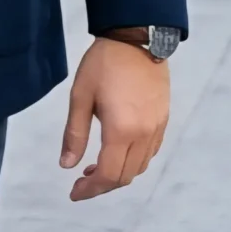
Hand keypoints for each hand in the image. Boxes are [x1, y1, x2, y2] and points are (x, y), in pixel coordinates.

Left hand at [59, 37, 168, 200]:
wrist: (137, 39)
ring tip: (94, 167)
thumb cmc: (103, 64)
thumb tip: (67, 165)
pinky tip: (116, 153)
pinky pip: (150, 153)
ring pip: (139, 167)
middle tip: (81, 183)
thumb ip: (74, 134)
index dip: (90, 189)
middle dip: (102, 186)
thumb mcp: (80, 96)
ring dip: (118, 175)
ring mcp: (157, 129)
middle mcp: (144, 135)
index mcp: (122, 130)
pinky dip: (132, 162)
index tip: (74, 193)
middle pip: (125, 176)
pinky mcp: (163, 121)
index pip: (107, 174)